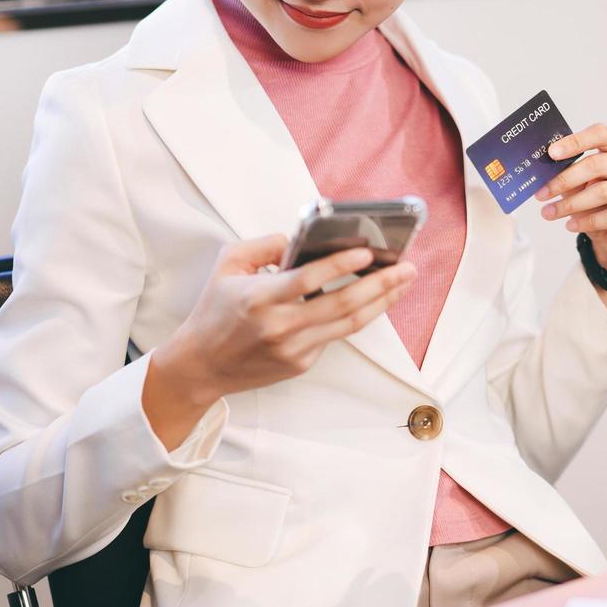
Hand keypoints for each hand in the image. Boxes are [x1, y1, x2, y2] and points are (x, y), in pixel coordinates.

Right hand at [144, 234, 415, 446]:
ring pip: (349, 324)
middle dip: (380, 285)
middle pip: (342, 305)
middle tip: (406, 268)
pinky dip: (359, 316)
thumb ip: (264, 246)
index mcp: (259, 298)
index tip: (366, 251)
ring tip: (403, 282)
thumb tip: (300, 240)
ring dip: (381, 302)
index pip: (308, 280)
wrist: (200, 366)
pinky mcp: (301, 363)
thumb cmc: (213, 310)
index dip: (339, 265)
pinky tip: (376, 300)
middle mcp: (280, 326)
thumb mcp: (228, 265)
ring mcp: (293, 348)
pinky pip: (335, 335)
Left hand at [534, 122, 606, 279]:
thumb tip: (546, 173)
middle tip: (542, 193)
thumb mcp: (583, 187)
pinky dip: (588, 222)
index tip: (551, 153)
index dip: (575, 142)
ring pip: (603, 191)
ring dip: (571, 204)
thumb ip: (571, 175)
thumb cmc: (603, 208)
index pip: (601, 134)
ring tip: (550, 213)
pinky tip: (571, 225)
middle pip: (597, 164)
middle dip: (564, 180)